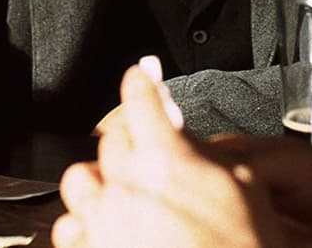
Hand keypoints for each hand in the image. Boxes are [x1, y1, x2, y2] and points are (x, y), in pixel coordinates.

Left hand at [54, 58, 283, 247]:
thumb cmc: (242, 247)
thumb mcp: (244, 186)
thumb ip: (206, 151)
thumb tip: (182, 134)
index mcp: (165, 160)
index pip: (140, 100)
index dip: (140, 85)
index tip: (139, 80)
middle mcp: (125, 187)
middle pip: (110, 138)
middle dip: (131, 141)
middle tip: (153, 158)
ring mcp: (101, 224)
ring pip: (80, 179)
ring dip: (100, 182)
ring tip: (125, 198)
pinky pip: (68, 227)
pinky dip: (84, 226)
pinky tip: (108, 232)